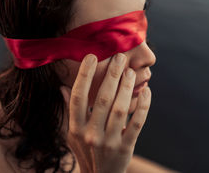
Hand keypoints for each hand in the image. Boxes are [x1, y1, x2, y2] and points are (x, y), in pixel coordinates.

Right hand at [60, 53, 151, 172]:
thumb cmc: (85, 151)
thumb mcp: (72, 134)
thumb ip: (70, 110)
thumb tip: (62, 87)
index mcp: (75, 128)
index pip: (78, 97)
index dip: (85, 75)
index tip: (92, 57)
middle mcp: (90, 134)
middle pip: (102, 99)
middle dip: (111, 75)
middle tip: (119, 57)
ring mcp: (108, 142)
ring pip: (120, 109)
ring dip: (126, 87)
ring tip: (130, 71)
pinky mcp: (125, 149)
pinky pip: (136, 124)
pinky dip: (143, 107)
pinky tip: (146, 92)